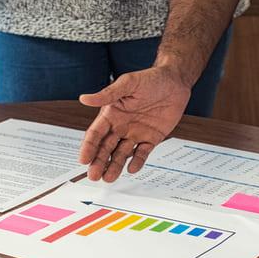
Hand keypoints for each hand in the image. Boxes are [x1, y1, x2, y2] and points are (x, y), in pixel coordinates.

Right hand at [78, 66, 190, 181]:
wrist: (175, 81)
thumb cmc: (150, 79)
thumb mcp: (128, 84)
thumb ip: (107, 94)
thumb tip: (84, 98)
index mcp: (111, 114)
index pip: (96, 134)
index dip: (89, 147)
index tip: (83, 159)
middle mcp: (121, 126)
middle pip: (106, 148)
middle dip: (99, 162)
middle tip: (93, 175)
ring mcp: (135, 133)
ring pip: (122, 154)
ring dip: (115, 166)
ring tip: (109, 178)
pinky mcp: (151, 138)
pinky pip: (142, 153)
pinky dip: (137, 161)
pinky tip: (131, 169)